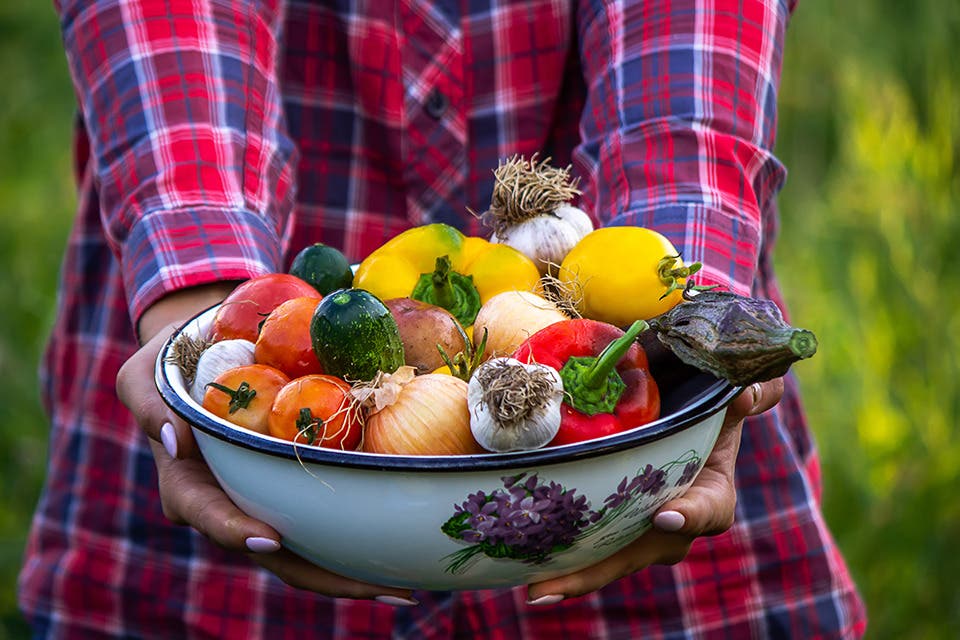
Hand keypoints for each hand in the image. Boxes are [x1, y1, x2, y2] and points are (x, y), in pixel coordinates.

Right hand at [116, 284, 417, 604]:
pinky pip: (325, 517)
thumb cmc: (168, 364)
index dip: (236, 532)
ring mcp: (264, 502)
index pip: (210, 517)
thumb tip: (175, 440)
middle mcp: (230, 505)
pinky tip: (401, 544)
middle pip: (275, 554)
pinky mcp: (292, 488)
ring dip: (353, 571)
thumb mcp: (143, 375)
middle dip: (325, 576)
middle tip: (378, 588)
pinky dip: (359, 531)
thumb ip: (150, 405)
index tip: (269, 538)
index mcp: (188, 488)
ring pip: (307, 549)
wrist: (204, 354)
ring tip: (403, 586)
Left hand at [525, 378, 783, 604]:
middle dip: (601, 570)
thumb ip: (750, 394)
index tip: (666, 516)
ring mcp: (639, 529)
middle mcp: (674, 522)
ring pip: (609, 559)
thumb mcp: (730, 396)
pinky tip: (524, 569)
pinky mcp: (609, 525)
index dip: (690, 515)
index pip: (708, 509)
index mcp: (712, 493)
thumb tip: (752, 391)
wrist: (681, 416)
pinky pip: (588, 548)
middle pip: (642, 551)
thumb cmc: (707, 407)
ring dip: (573, 576)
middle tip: (557, 586)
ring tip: (536, 590)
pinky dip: (561, 560)